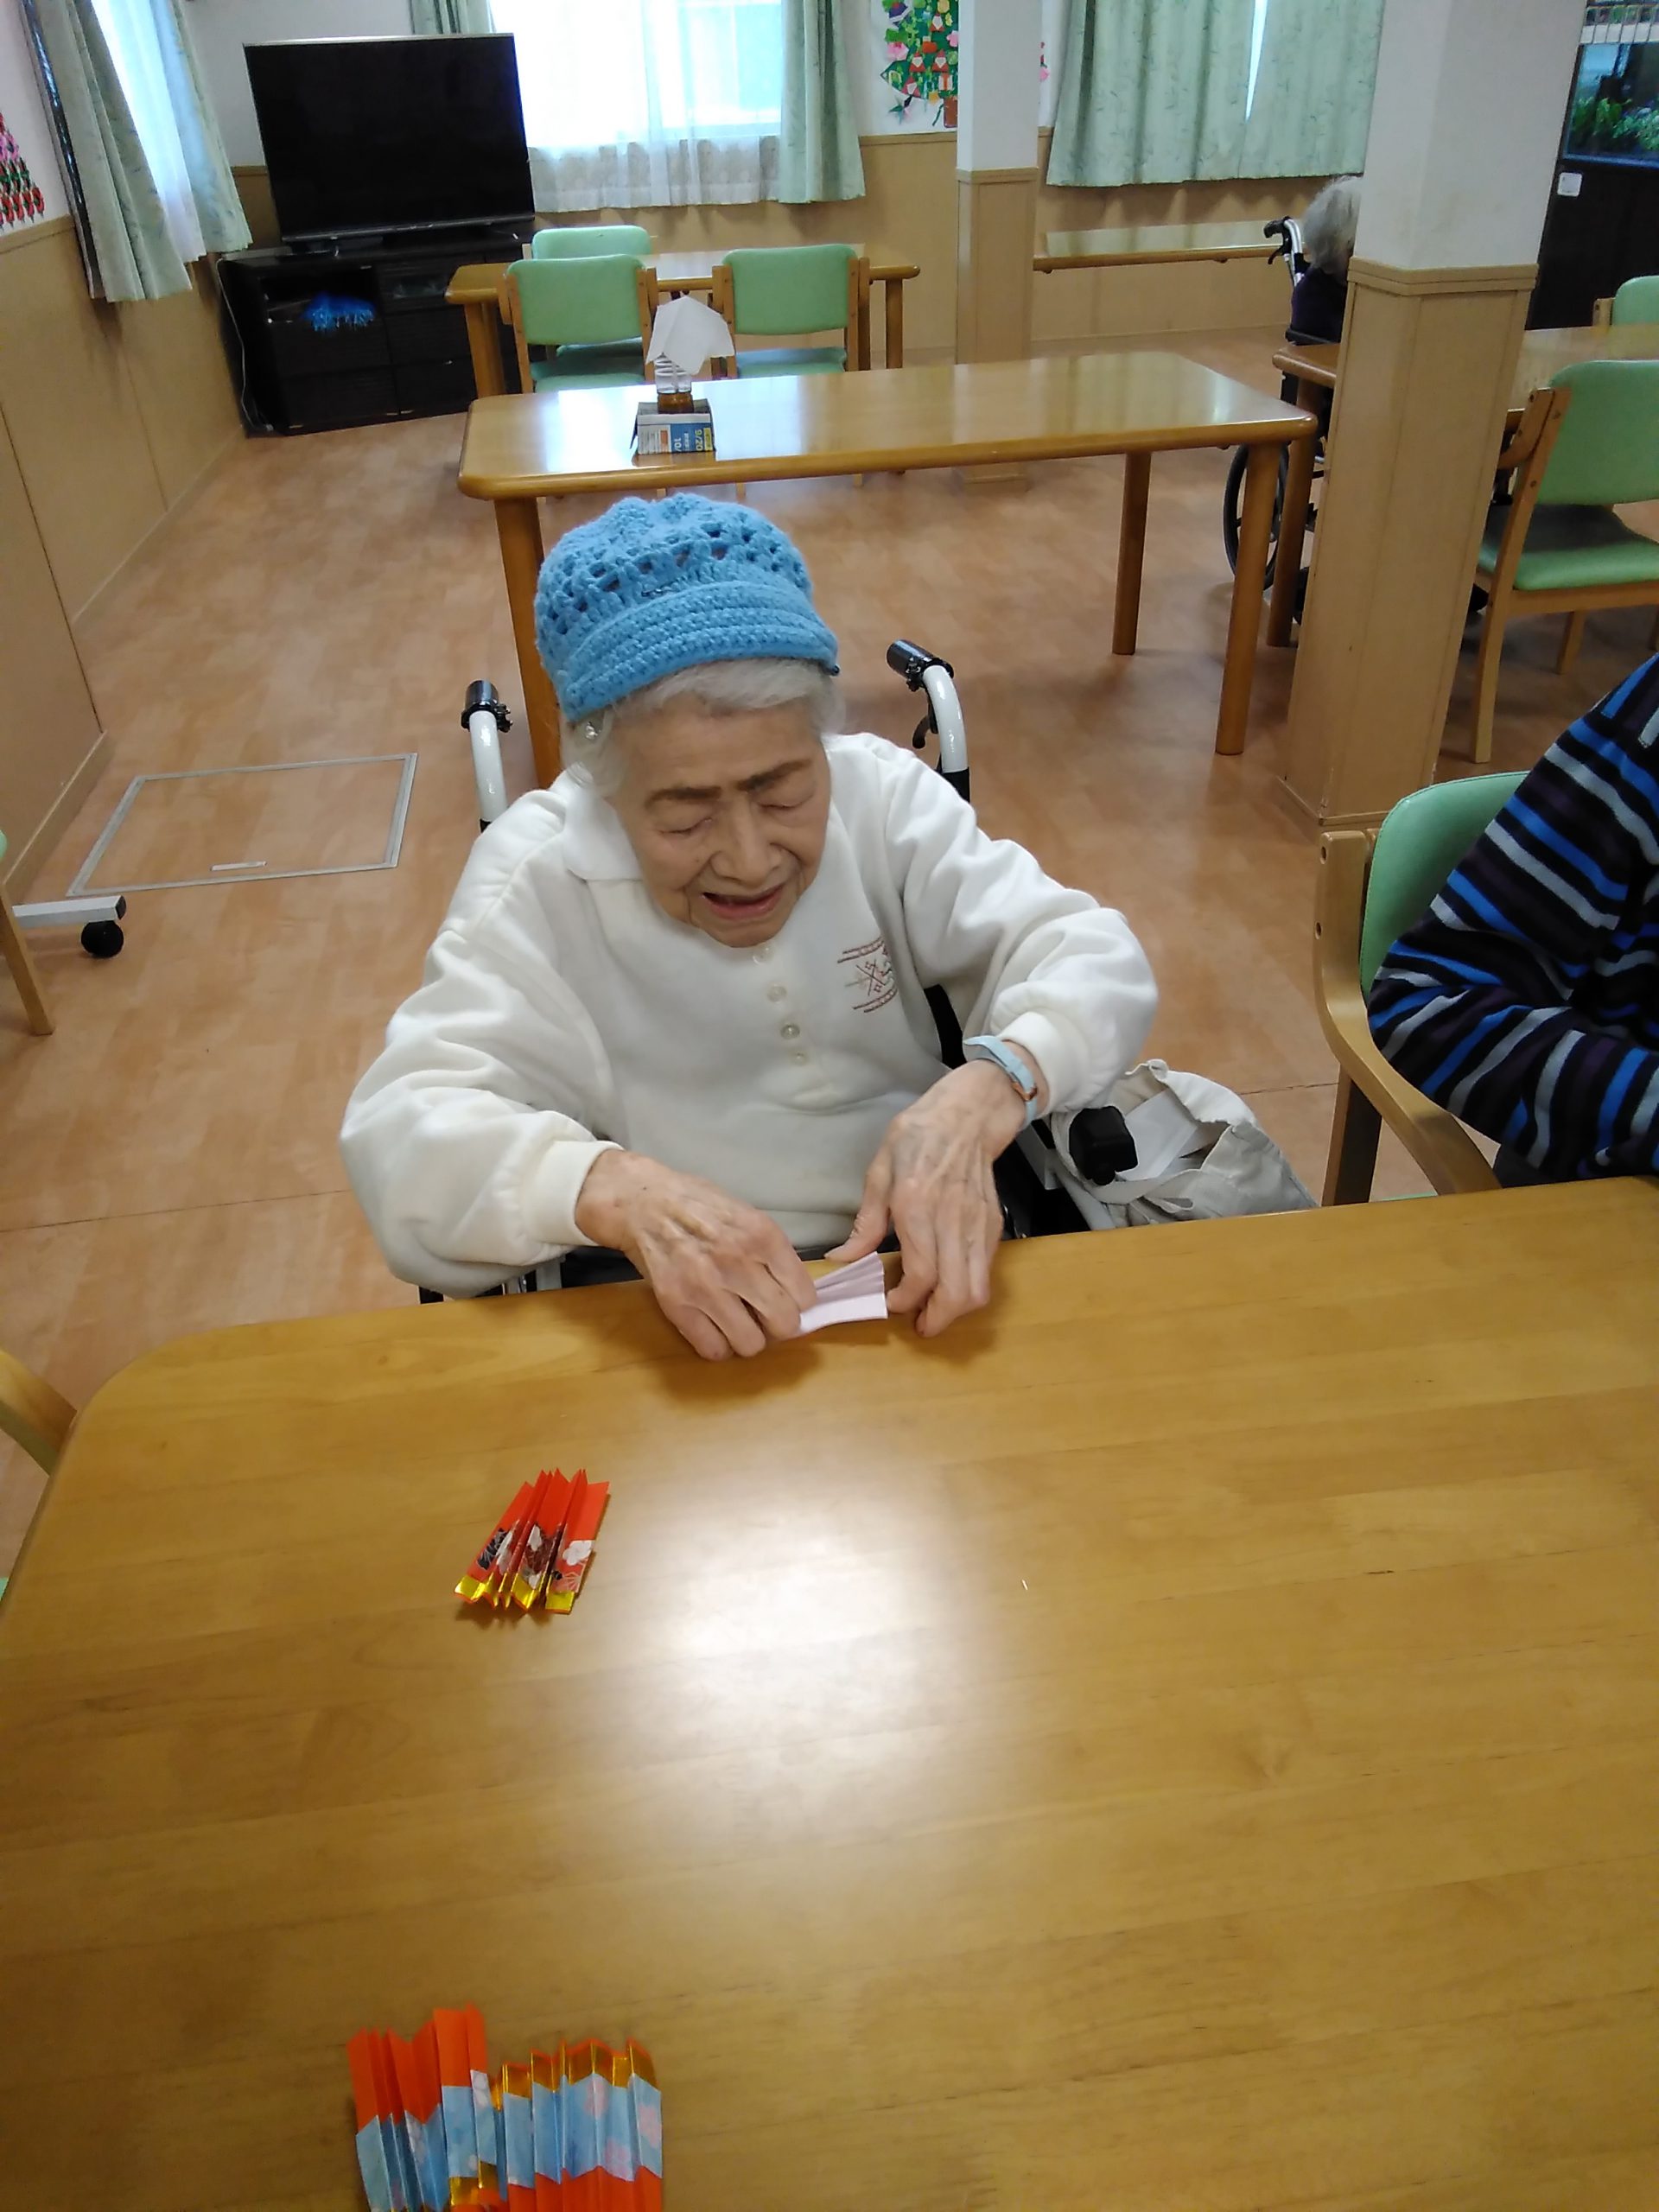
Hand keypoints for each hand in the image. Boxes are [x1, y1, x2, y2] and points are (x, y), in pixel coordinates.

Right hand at [574, 1150, 815, 1360]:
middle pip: (784, 1323)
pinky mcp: (677, 1305)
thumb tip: (794, 1292)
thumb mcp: (748, 1215)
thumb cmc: (698, 1204)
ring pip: (751, 1344)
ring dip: (747, 1338)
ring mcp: (706, 1287)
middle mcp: (739, 1264)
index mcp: (763, 1236)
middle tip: (764, 1315)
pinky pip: (713, 1349)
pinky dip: (717, 1345)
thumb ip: (772, 1252)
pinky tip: (713, 1327)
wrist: (643, 1202)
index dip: (798, 1302)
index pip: (804, 1295)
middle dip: (778, 1324)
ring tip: (737, 1323)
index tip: (787, 1300)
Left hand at [827, 1057, 1040, 1337]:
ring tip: (935, 1311)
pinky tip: (949, 1283)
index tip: (891, 1303)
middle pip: (957, 1291)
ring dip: (957, 1310)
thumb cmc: (917, 1137)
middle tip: (919, 1325)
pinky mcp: (994, 1225)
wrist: (968, 1114)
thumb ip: (865, 1222)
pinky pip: (987, 1270)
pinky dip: (970, 1288)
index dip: (907, 1299)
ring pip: (979, 1287)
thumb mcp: (879, 1171)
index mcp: (918, 1205)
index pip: (921, 1272)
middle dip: (938, 1319)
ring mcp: (978, 1224)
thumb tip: (843, 1259)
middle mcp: (952, 1220)